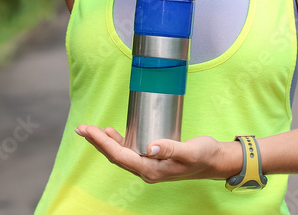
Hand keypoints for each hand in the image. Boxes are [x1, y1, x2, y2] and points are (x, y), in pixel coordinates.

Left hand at [75, 124, 235, 182]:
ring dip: (105, 142)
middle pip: (116, 156)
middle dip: (98, 142)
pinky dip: (118, 142)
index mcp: (151, 170)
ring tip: (91, 131)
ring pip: (120, 154)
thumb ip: (170, 149)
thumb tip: (149, 147)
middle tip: (82, 128)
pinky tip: (113, 133)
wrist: (215, 161)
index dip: (102, 143)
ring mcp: (149, 165)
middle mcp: (146, 170)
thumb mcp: (189, 151)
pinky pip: (130, 151)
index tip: (90, 130)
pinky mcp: (153, 158)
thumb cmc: (204, 156)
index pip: (120, 156)